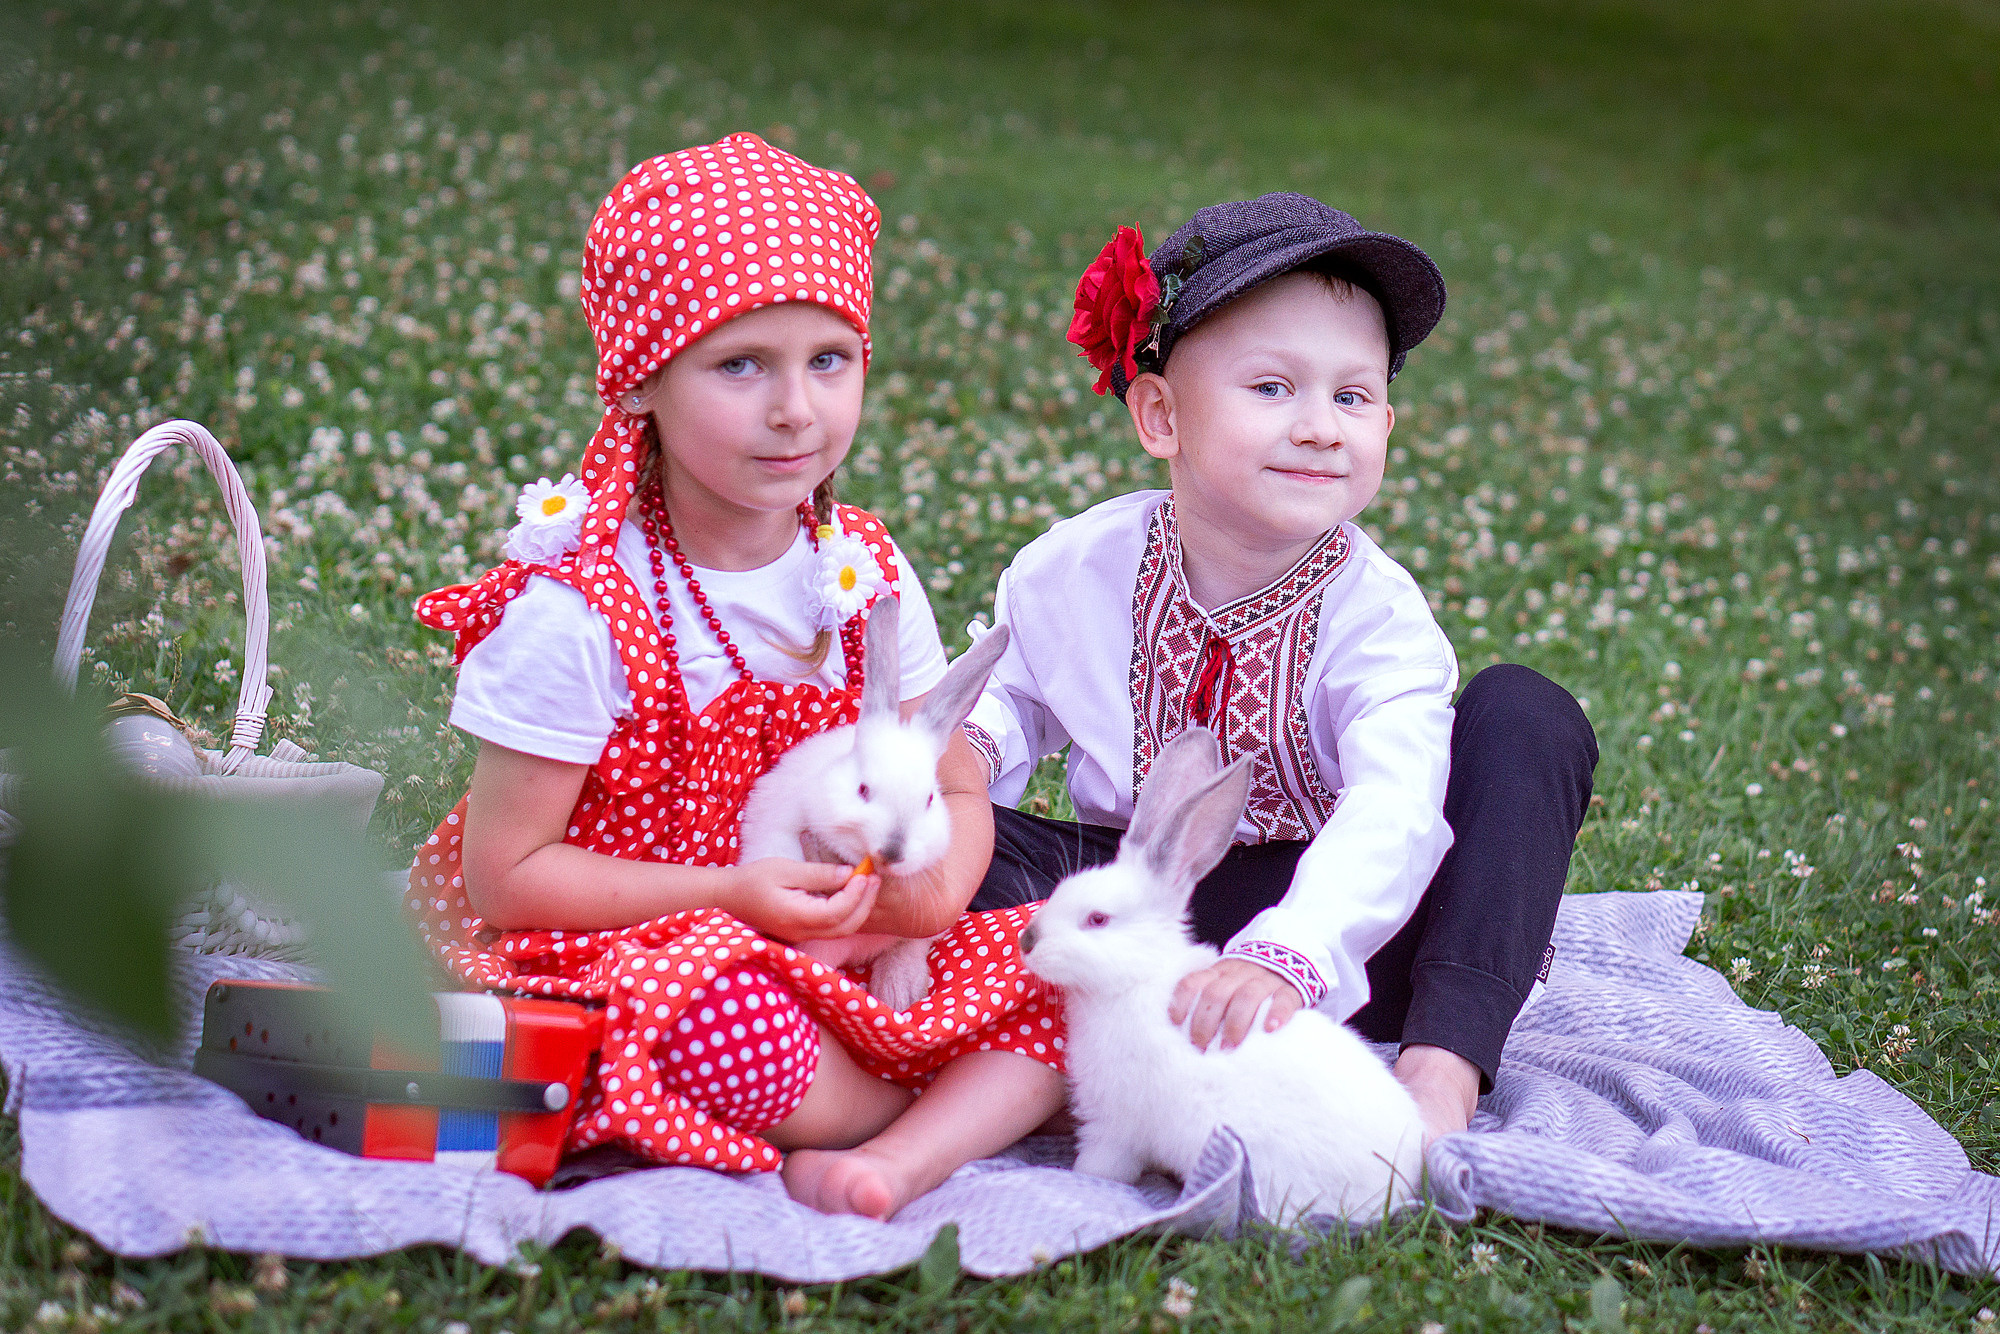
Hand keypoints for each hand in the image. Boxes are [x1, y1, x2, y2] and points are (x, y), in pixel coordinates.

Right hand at [727, 859, 880, 943]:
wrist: (727, 896)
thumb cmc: (752, 879)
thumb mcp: (785, 869)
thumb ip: (818, 874)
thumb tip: (848, 874)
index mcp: (797, 917)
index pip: (838, 912)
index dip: (856, 894)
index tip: (865, 873)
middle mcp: (802, 932)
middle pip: (845, 927)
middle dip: (865, 904)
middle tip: (875, 879)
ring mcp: (802, 935)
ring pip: (841, 930)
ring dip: (858, 909)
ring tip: (868, 884)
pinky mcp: (801, 931)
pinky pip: (831, 927)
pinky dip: (847, 912)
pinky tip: (851, 893)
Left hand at [1170, 957, 1302, 1051]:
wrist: (1289, 960)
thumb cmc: (1248, 983)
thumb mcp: (1226, 982)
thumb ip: (1208, 1000)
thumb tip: (1182, 1032)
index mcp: (1220, 971)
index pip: (1194, 982)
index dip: (1182, 1002)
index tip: (1176, 1024)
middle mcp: (1240, 972)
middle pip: (1217, 994)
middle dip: (1205, 1023)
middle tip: (1201, 1047)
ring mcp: (1266, 980)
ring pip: (1247, 996)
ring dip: (1235, 1024)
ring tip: (1229, 1047)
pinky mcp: (1290, 990)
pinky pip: (1283, 999)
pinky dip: (1277, 1014)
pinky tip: (1270, 1029)